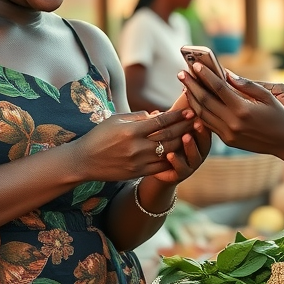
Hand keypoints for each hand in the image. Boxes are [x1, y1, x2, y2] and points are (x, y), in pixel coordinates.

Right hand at [73, 110, 194, 181]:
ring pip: (168, 152)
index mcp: (131, 131)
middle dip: (185, 127)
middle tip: (198, 120)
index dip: (177, 116)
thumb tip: (157, 115)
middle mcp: (137, 147)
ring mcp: (138, 162)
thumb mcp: (115, 120)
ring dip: (183, 143)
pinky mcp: (138, 173)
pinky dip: (173, 160)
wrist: (84, 161)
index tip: (189, 110)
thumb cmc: (99, 136)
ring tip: (193, 135)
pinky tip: (182, 154)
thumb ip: (137, 117)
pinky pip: (161, 167)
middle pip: (168, 136)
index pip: (160, 122)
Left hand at [149, 117, 212, 184]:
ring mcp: (191, 164)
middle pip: (204, 142)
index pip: (205, 129)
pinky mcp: (181, 174)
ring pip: (194, 156)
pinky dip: (177, 161)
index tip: (199, 112)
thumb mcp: (169, 129)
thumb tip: (161, 108)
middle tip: (197, 123)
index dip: (203, 121)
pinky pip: (181, 169)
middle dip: (201, 132)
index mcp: (199, 139)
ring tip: (185, 136)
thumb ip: (170, 119)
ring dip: (191, 146)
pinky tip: (170, 154)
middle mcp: (199, 152)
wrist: (157, 167)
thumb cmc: (165, 142)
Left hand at [178, 63, 283, 155]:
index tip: (195, 65)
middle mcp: (232, 123)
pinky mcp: (227, 140)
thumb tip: (225, 73)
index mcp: (243, 110)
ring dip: (192, 98)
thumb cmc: (278, 116)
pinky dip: (199, 111)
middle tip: (181, 73)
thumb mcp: (267, 96)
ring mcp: (228, 134)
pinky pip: (208, 124)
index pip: (218, 89)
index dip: (205, 75)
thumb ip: (245, 84)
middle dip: (191, 85)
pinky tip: (194, 101)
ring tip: (184, 85)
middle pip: (205, 100)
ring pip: (202, 114)